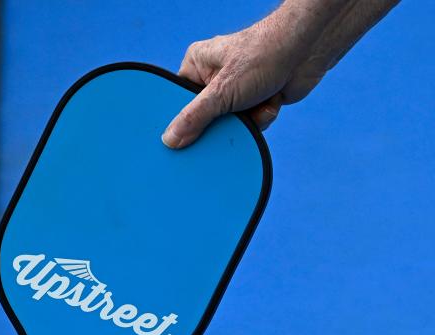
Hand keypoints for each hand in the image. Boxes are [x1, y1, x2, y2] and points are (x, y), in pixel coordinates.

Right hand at [162, 18, 328, 147]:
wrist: (309, 48)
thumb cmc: (264, 54)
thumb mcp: (222, 91)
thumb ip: (194, 118)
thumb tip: (169, 140)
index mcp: (197, 65)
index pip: (178, 101)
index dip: (183, 120)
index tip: (186, 137)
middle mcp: (213, 77)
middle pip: (204, 117)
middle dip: (223, 123)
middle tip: (230, 121)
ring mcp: (235, 90)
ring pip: (228, 124)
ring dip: (246, 121)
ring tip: (257, 105)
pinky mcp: (254, 101)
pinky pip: (248, 124)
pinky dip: (261, 119)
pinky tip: (270, 102)